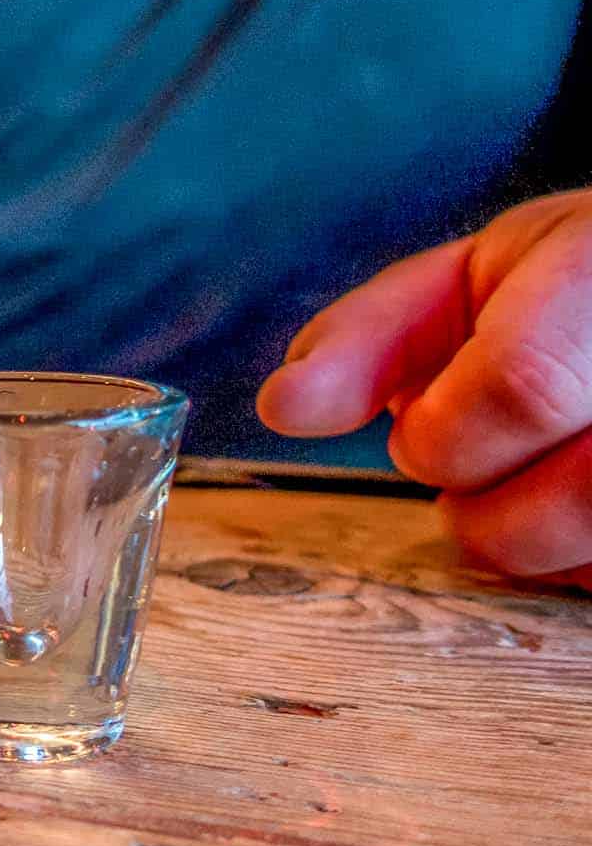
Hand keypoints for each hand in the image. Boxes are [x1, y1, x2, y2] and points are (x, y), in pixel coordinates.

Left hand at [258, 190, 591, 587]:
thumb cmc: (569, 287)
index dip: (447, 438)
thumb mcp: (469, 279)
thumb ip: (370, 338)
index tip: (423, 432)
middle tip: (474, 476)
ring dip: (547, 551)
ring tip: (536, 489)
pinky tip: (580, 516)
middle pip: (583, 496)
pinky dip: (586, 566)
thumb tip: (283, 407)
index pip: (524, 387)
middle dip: (492, 514)